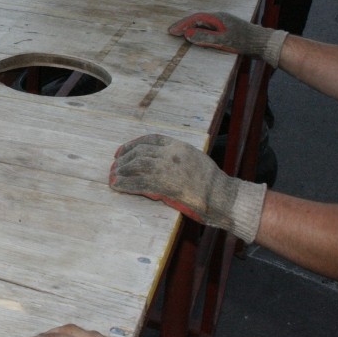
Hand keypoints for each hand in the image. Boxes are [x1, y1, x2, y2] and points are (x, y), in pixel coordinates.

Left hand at [109, 134, 266, 242]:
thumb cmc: (212, 183)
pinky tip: (118, 187)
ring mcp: (167, 168)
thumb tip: (157, 161)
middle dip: (123, 159)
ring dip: (121, 172)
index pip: (150, 139)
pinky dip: (126, 184)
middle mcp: (171, 154)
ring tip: (113, 178)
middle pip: (140, 152)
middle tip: (114, 167)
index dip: (132, 145)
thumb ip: (176, 158)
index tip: (121, 151)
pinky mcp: (165, 184)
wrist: (223, 197)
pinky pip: (139, 183)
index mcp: (179, 145)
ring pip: (137, 165)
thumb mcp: (194, 160)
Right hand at [168, 11, 286, 67]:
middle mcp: (220, 18)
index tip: (171, 31)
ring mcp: (224, 24)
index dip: (182, 24)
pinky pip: (209, 29)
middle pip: (198, 19)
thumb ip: (204, 37)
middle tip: (172, 32)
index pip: (195, 18)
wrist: (264, 43)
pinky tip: (198, 38)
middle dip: (184, 25)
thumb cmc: (244, 41)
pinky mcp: (228, 30)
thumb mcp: (223, 40)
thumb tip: (187, 34)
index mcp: (218, 18)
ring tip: (181, 34)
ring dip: (191, 28)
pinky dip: (200, 32)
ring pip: (203, 24)